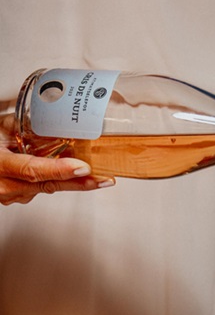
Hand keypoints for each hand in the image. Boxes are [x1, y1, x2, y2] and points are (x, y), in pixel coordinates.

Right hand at [0, 114, 114, 204]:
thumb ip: (20, 126)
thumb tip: (53, 116)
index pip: (32, 170)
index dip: (59, 170)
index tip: (82, 168)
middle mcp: (3, 186)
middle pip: (46, 184)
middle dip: (79, 183)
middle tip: (104, 180)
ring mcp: (9, 196)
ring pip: (46, 188)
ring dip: (74, 184)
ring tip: (101, 178)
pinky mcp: (15, 197)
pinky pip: (40, 188)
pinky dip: (58, 181)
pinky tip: (78, 177)